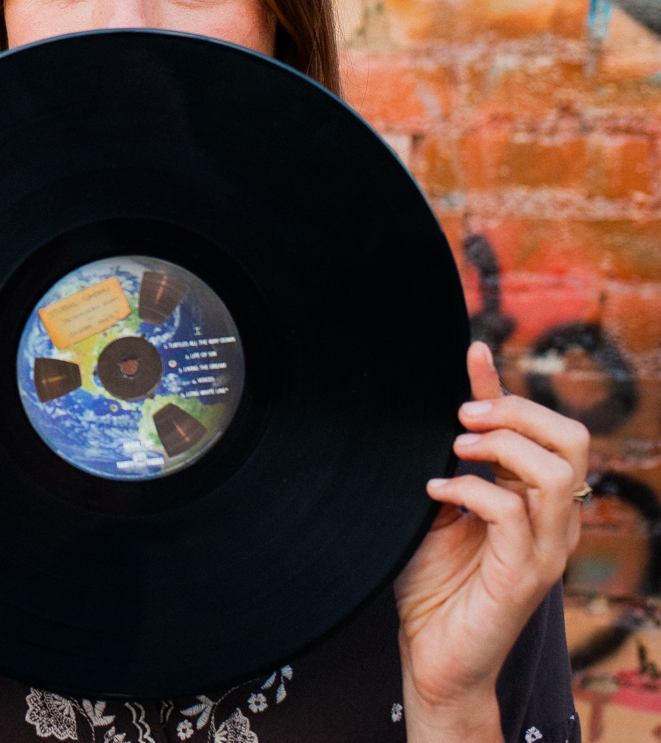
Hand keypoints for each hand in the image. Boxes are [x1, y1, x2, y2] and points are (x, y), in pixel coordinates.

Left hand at [394, 340, 588, 742]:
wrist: (433, 655)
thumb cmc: (432, 583)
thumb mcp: (438, 506)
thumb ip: (449, 464)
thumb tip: (437, 410)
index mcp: (536, 501)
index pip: (544, 429)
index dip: (507, 385)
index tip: (472, 351)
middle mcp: (553, 522)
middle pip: (572, 441)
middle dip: (517, 411)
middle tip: (462, 415)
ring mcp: (546, 550)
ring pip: (554, 472)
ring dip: (501, 447)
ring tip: (456, 448)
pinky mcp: (525, 576)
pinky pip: (511, 514)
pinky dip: (469, 490)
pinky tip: (434, 493)